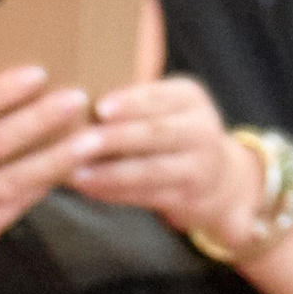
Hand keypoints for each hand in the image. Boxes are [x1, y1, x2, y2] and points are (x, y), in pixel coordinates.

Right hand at [0, 67, 101, 293]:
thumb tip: (13, 85)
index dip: (2, 91)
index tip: (39, 73)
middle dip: (38, 118)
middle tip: (75, 98)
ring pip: (13, 178)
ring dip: (56, 157)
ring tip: (89, 139)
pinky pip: (17, 203)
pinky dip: (45, 184)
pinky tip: (71, 169)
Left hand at [72, 76, 258, 237]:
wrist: (217, 177)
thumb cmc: (171, 132)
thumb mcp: (166, 108)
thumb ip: (135, 104)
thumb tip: (75, 101)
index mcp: (190, 98)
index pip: (159, 96)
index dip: (130, 103)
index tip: (100, 108)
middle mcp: (201, 129)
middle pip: (155, 133)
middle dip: (115, 139)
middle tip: (78, 144)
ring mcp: (199, 166)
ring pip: (151, 170)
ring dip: (110, 174)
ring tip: (77, 174)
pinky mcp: (188, 197)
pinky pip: (147, 195)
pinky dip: (115, 194)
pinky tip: (89, 190)